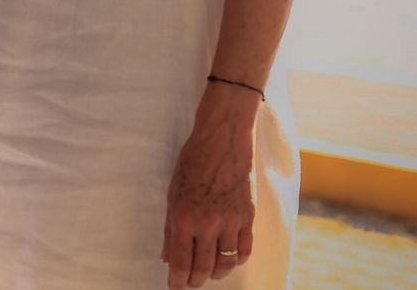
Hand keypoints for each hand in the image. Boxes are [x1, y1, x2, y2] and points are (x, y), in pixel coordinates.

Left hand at [161, 88, 258, 287]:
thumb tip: (167, 257)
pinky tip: (228, 259)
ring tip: (207, 272)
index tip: (174, 288)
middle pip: (203, 268)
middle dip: (194, 281)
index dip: (177, 281)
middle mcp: (208, 224)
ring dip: (215, 273)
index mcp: (184, 218)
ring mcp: (231, 222)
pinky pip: (245, 251)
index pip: (181, 262)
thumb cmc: (192, 164)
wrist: (222, 142)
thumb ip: (170, 229)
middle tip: (189, 282)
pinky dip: (236, 261)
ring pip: (225, 264)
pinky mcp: (248, 218)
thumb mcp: (172, 194)